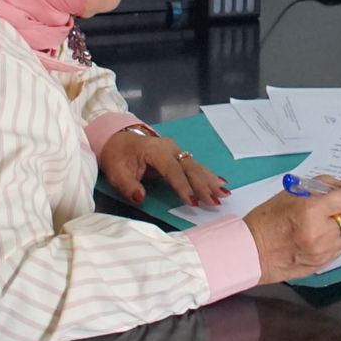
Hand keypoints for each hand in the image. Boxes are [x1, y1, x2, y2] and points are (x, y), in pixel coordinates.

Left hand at [99, 130, 228, 207]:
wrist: (117, 138)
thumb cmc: (117, 156)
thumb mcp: (116, 172)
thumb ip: (127, 185)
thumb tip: (140, 198)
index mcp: (155, 150)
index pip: (172, 170)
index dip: (183, 186)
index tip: (193, 202)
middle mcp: (170, 148)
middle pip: (190, 167)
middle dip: (203, 185)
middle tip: (215, 201)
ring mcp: (176, 150)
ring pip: (196, 166)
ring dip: (210, 181)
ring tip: (224, 194)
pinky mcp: (178, 156)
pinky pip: (195, 166)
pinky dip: (208, 176)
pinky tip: (221, 183)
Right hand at [244, 179, 340, 283]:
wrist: (252, 252)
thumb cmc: (267, 219)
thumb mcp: (291, 193)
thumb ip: (320, 187)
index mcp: (311, 211)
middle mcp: (321, 233)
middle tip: (340, 205)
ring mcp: (324, 252)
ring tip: (332, 220)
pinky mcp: (323, 264)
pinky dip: (339, 238)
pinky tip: (325, 234)